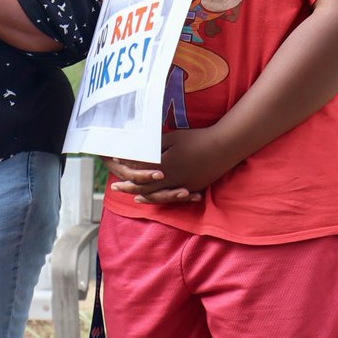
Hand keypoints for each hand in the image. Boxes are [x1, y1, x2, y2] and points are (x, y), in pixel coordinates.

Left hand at [106, 127, 232, 203]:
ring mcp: (183, 185)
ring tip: (132, 196)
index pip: (141, 168)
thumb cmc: (196, 138)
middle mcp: (172, 178)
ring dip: (143, 195)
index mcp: (166, 164)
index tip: (116, 164)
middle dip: (129, 186)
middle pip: (145, 185)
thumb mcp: (173, 138)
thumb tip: (138, 150)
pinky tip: (157, 199)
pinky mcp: (192, 188)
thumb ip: (155, 147)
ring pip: (158, 194)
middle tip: (114, 187)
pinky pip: (173, 197)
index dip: (128, 167)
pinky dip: (161, 198)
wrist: (223, 147)